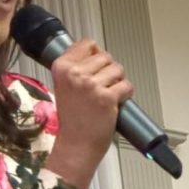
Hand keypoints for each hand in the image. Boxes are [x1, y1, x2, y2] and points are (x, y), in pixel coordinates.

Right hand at [43, 39, 133, 188]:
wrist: (76, 144)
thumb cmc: (73, 118)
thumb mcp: (63, 85)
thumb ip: (74, 66)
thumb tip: (95, 51)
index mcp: (61, 67)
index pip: (87, 44)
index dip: (95, 55)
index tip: (93, 67)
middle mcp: (74, 73)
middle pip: (105, 56)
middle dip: (108, 70)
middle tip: (99, 87)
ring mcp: (91, 85)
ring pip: (118, 69)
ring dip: (117, 82)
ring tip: (105, 95)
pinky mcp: (107, 97)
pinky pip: (127, 85)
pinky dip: (125, 94)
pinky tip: (114, 103)